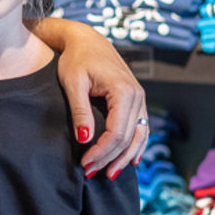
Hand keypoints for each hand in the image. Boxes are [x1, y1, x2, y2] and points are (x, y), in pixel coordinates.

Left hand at [52, 25, 147, 177]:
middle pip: (128, 138)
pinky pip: (140, 128)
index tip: (84, 163)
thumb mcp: (73, 83)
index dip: (101, 152)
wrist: (87, 40)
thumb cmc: (77, 59)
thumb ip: (80, 111)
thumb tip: (86, 139)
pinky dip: (136, 146)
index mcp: (123, 90)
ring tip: (108, 173)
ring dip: (124, 158)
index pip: (116, 132)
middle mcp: (137, 95)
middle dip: (109, 158)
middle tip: (90, 172)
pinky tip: (130, 160)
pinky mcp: (136, 101)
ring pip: (138, 137)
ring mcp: (140, 98)